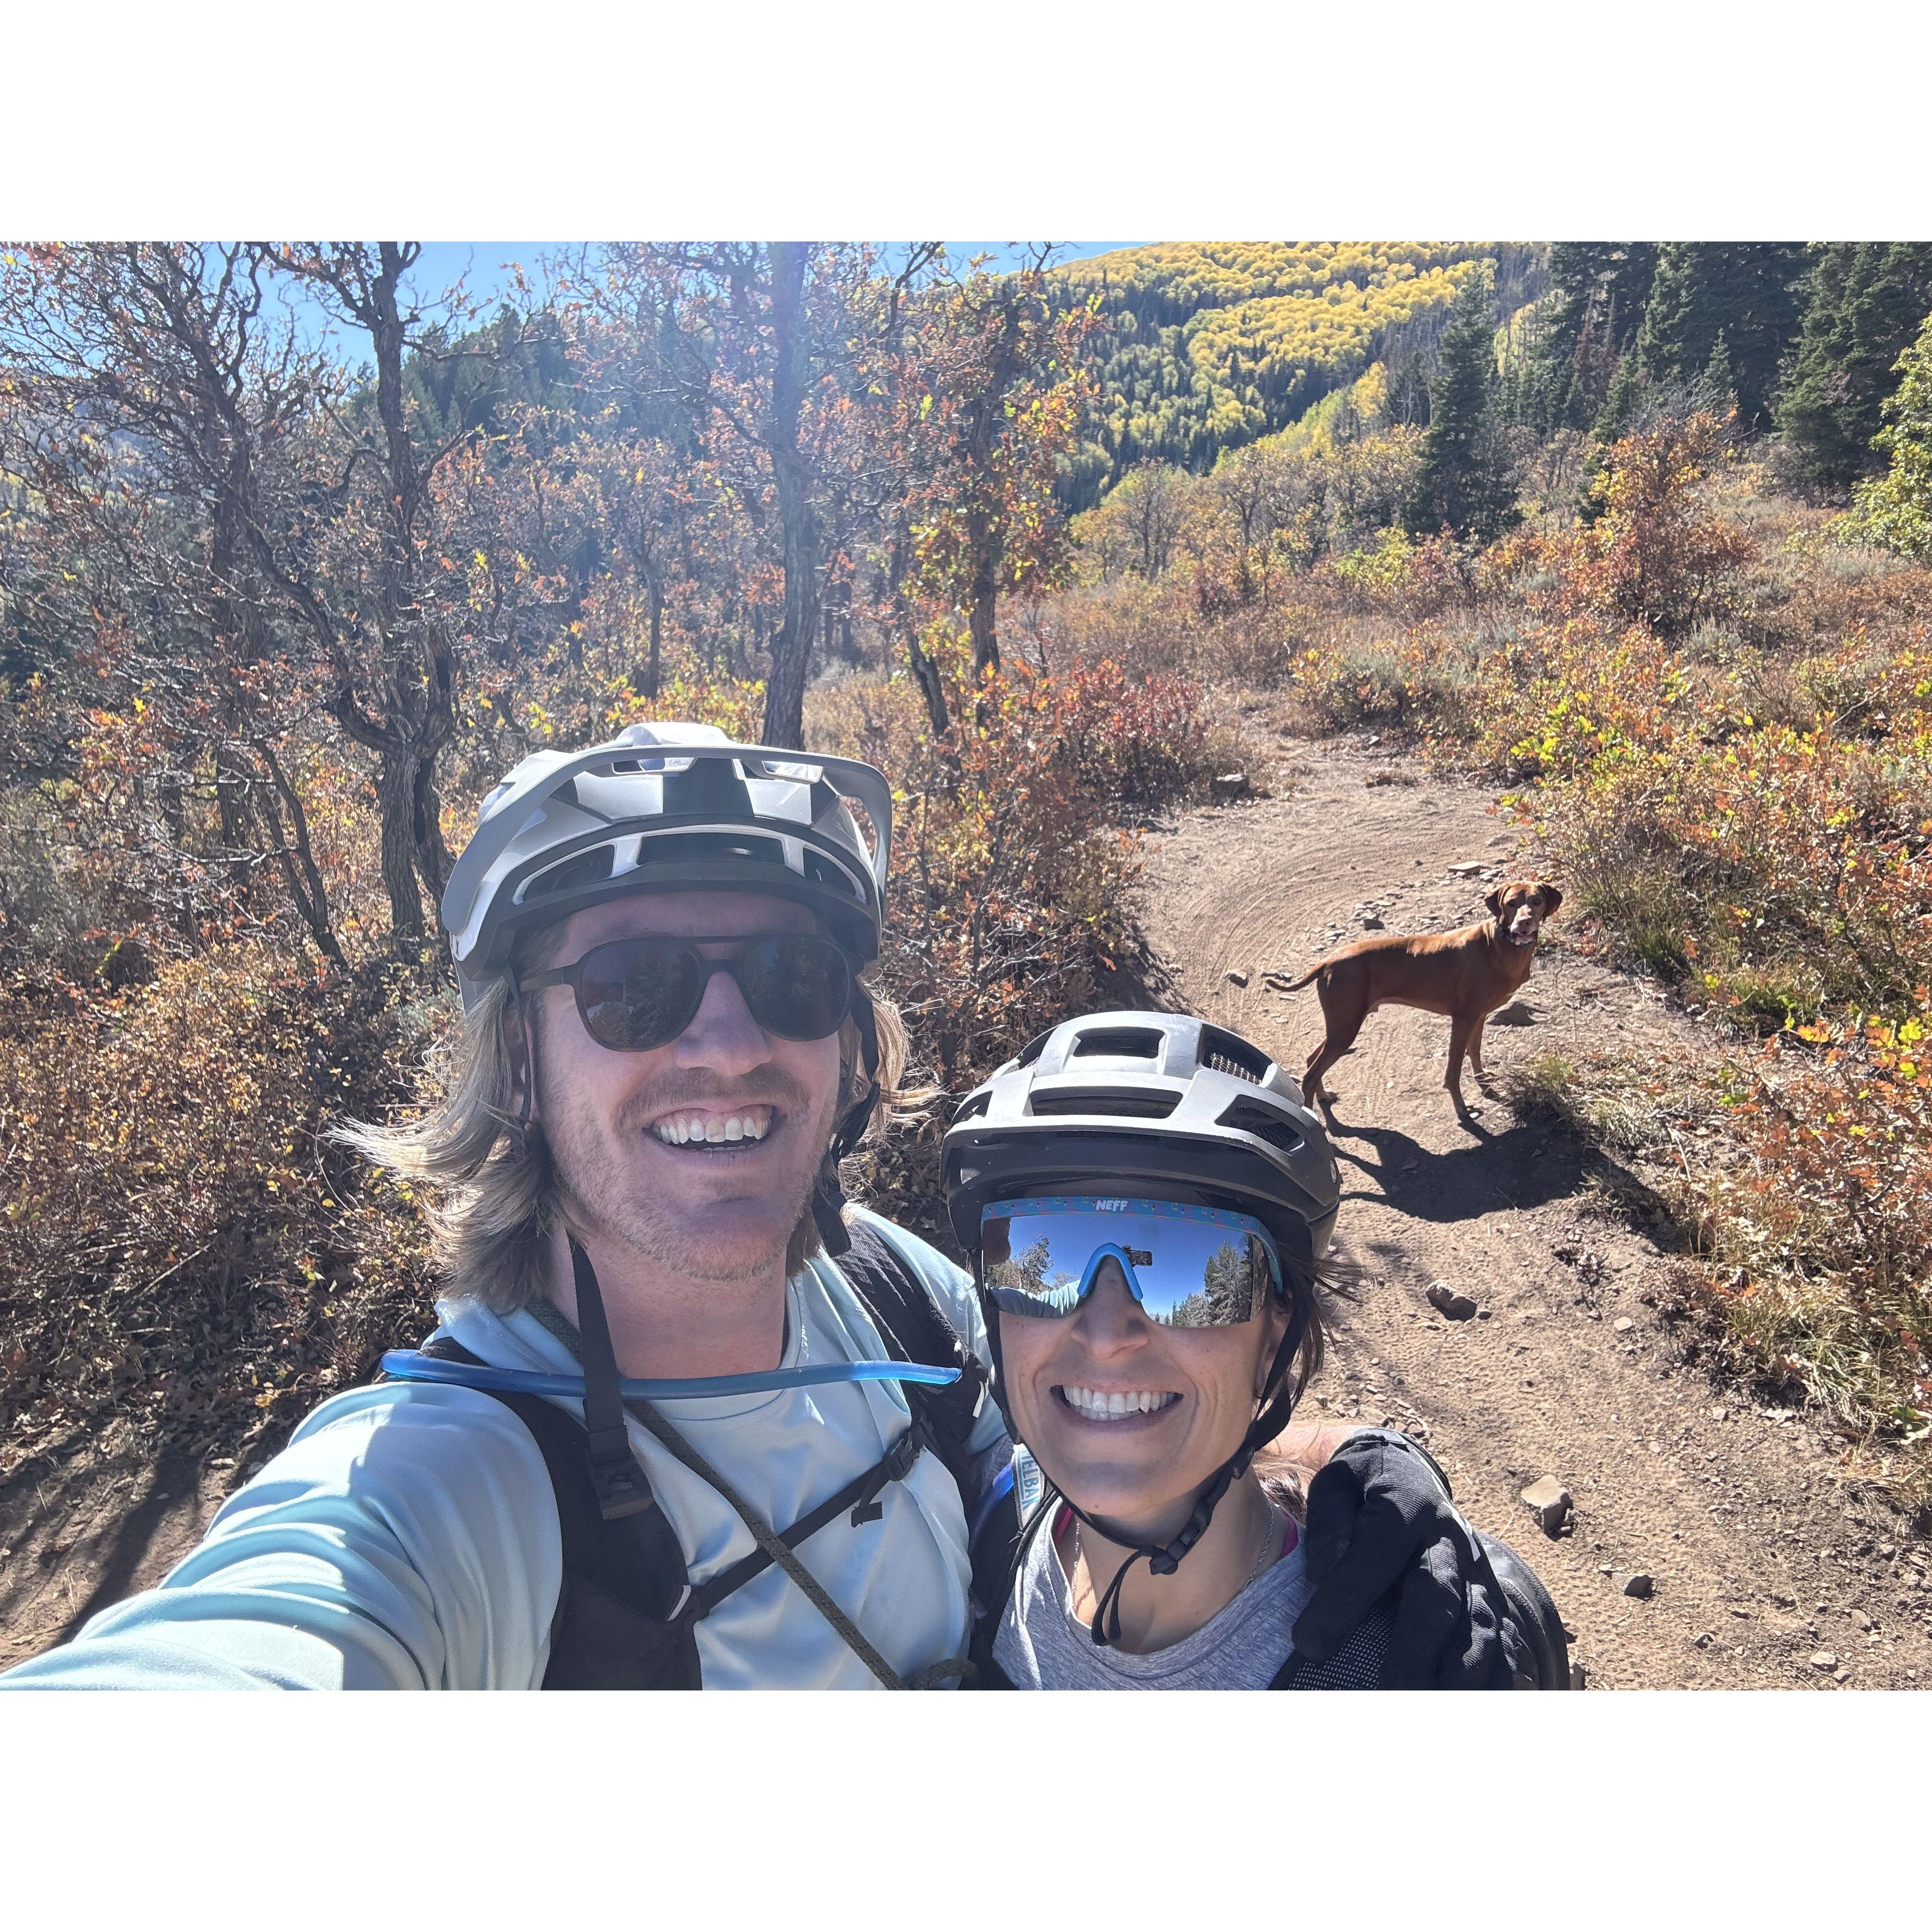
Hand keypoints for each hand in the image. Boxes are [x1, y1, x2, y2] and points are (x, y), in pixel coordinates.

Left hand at [1290, 1428, 1516, 1689]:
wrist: (1410, 1472)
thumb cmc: (1361, 1490)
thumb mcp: (1335, 1489)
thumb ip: (1328, 1526)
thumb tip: (1322, 1573)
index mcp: (1404, 1505)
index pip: (1373, 1554)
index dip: (1343, 1600)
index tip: (1308, 1644)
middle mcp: (1449, 1538)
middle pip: (1436, 1597)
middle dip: (1414, 1651)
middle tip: (1389, 1696)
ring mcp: (1477, 1569)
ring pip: (1479, 1622)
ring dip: (1463, 1671)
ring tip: (1441, 1712)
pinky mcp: (1493, 1595)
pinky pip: (1504, 1637)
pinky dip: (1499, 1675)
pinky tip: (1485, 1707)